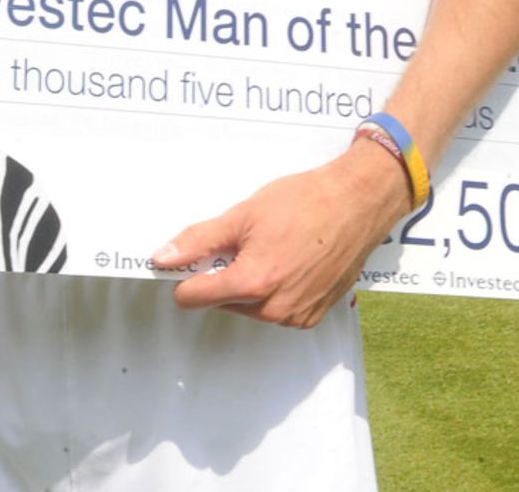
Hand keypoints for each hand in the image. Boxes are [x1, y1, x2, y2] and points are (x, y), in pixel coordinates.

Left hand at [151, 142, 410, 328]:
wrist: (357, 203)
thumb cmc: (303, 202)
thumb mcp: (243, 214)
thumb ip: (199, 240)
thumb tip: (161, 258)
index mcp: (253, 283)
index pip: (196, 297)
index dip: (186, 276)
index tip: (189, 258)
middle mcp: (275, 309)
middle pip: (223, 301)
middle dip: (223, 275)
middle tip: (240, 240)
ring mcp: (297, 316)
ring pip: (251, 307)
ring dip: (248, 283)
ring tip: (269, 246)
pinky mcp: (314, 315)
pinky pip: (278, 310)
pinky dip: (273, 290)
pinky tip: (286, 260)